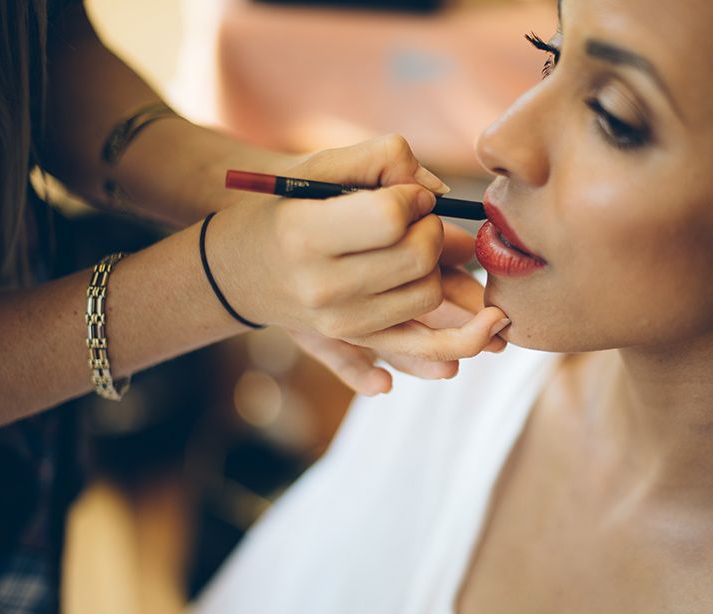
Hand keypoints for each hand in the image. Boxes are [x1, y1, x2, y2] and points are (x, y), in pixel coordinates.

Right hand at [208, 134, 508, 390]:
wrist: (237, 268)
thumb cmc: (284, 208)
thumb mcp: (320, 168)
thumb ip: (383, 159)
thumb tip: (439, 195)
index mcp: (306, 235)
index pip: (390, 219)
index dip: (411, 199)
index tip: (405, 195)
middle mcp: (321, 287)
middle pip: (417, 259)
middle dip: (431, 229)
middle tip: (415, 220)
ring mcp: (339, 323)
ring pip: (428, 296)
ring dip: (439, 268)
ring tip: (417, 252)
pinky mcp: (354, 341)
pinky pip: (419, 347)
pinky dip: (452, 340)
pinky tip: (483, 329)